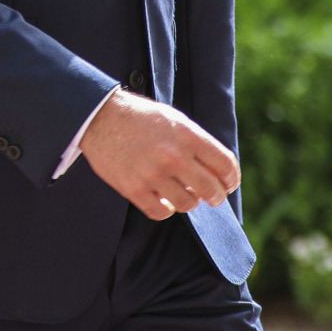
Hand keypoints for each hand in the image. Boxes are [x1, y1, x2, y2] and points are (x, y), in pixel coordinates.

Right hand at [78, 89, 239, 220]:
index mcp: (187, 135)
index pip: (224, 165)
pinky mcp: (134, 189)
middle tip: (214, 197)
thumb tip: (218, 168)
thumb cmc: (140, 117)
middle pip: (211, 189)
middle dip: (217, 196)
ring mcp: (153, 174)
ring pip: (188, 204)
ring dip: (190, 201)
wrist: (100, 117)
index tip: (229, 183)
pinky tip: (165, 201)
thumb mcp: (174, 119)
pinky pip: (161, 212)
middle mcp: (173, 156)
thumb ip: (196, 142)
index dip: (231, 178)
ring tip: (185, 194)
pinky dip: (166, 210)